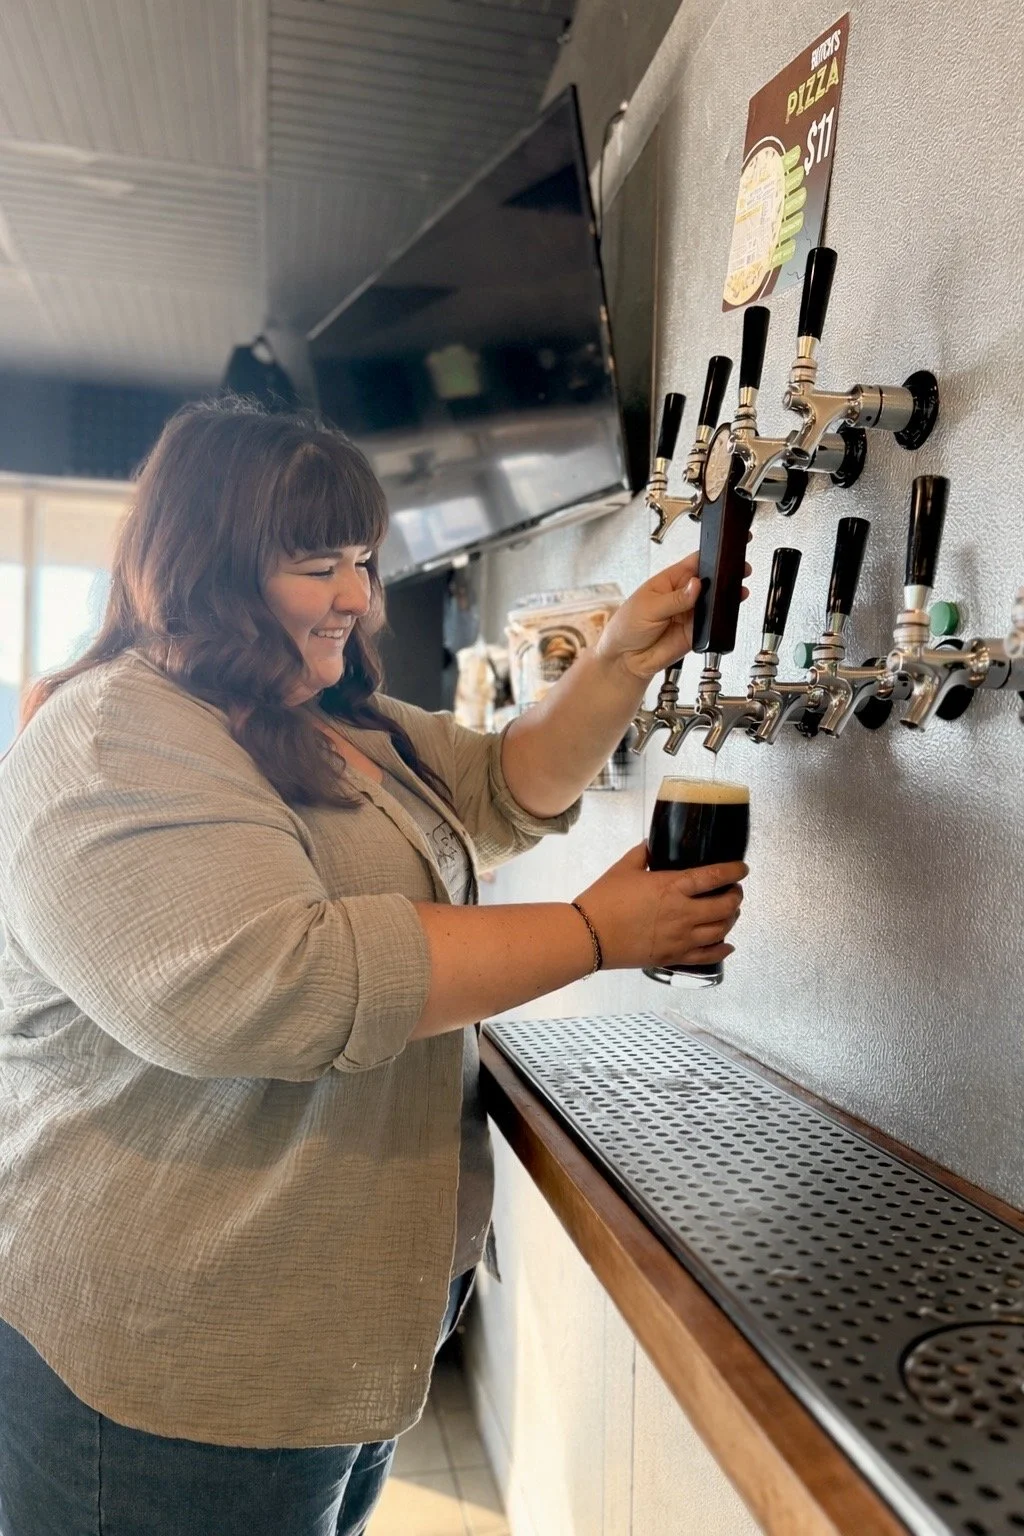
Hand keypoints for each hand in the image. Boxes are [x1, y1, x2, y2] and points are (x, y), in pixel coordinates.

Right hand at [573, 843, 746, 970]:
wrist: (589, 935)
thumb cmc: (604, 900)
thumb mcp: (623, 868)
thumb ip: (642, 853)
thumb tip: (652, 843)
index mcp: (672, 886)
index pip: (714, 877)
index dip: (734, 871)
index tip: (742, 868)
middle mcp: (683, 913)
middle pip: (725, 906)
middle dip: (736, 897)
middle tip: (735, 891)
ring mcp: (681, 937)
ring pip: (721, 930)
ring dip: (731, 920)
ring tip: (730, 913)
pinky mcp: (674, 956)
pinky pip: (708, 956)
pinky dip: (722, 950)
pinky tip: (728, 945)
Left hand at [595, 553, 750, 683]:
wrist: (625, 660)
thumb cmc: (627, 627)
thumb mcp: (649, 607)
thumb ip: (675, 598)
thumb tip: (695, 585)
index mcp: (670, 580)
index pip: (695, 562)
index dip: (712, 555)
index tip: (725, 552)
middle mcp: (683, 595)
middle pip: (710, 581)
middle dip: (724, 576)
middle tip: (739, 572)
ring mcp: (691, 614)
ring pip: (715, 602)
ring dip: (726, 597)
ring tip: (737, 592)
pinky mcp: (696, 632)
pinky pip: (713, 624)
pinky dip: (721, 620)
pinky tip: (724, 614)